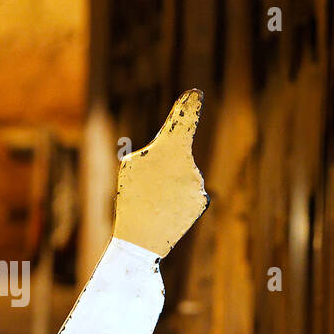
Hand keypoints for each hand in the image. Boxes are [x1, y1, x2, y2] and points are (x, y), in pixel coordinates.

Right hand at [113, 89, 208, 256]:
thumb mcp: (130, 169)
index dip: (187, 107)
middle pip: (176, 157)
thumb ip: (151, 153)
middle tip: (150, 191)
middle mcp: (188, 163)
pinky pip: (189, 192)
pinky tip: (169, 211)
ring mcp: (198, 182)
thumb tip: (170, 155)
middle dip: (164, 171)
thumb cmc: (131, 200)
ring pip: (183, 176)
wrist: (141, 239)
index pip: (181, 122)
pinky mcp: (203, 199)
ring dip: (171, 187)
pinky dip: (179, 200)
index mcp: (168, 151)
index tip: (195, 94)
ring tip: (157, 203)